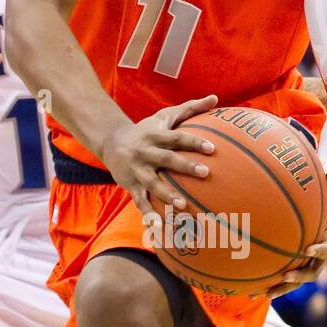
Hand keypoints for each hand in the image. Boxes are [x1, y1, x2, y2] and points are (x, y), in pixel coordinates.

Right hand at [104, 94, 217, 217]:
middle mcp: (146, 152)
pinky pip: (140, 202)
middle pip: (166, 159)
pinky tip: (160, 229)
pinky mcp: (130, 185)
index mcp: (156, 135)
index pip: (177, 138)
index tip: (213, 149)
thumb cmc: (146, 129)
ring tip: (183, 206)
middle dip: (185, 166)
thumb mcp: (165, 116)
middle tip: (205, 173)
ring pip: (152, 183)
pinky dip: (149, 215)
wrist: (111, 141)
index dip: (194, 142)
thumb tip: (215, 98)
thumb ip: (190, 108)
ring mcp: (137, 170)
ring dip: (166, 195)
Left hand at [266, 165, 326, 297]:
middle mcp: (318, 259)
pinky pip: (282, 280)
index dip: (320, 251)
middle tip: (287, 276)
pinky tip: (249, 291)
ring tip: (264, 293)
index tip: (310, 249)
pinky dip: (268, 286)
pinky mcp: (294, 268)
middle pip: (311, 273)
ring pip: (295, 282)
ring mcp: (306, 266)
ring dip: (281, 289)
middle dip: (299, 277)